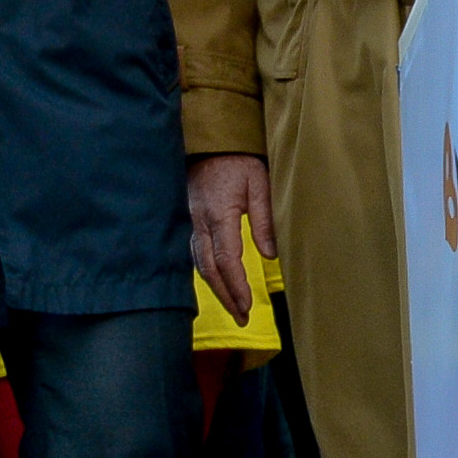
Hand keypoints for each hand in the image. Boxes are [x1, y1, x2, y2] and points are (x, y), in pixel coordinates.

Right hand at [189, 153, 275, 323]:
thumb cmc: (238, 160)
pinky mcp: (187, 219)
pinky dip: (205, 272)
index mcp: (218, 214)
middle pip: (209, 269)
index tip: (248, 307)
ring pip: (198, 263)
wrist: (210, 139)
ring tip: (233, 307)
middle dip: (225, 296)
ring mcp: (189, 220)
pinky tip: (215, 283)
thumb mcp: (260, 184)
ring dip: (215, 288)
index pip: (226, 260)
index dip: (236, 287)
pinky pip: (193, 252)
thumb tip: (270, 255)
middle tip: (242, 318)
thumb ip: (264, 220)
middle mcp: (199, 221)